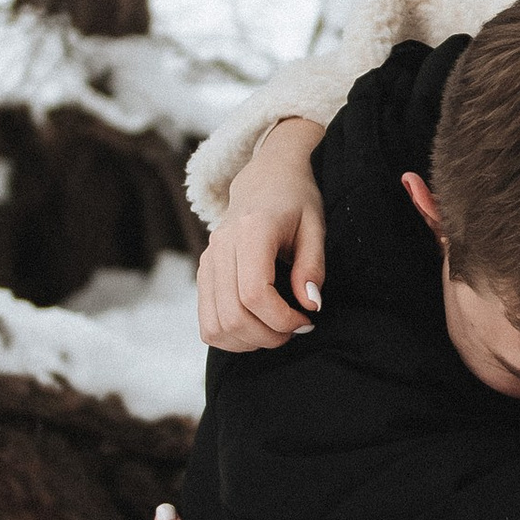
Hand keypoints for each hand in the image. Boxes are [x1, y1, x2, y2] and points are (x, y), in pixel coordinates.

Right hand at [197, 117, 325, 348]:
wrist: (265, 178)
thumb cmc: (296, 201)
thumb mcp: (315, 227)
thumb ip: (312, 267)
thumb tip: (309, 306)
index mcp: (251, 231)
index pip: (254, 294)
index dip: (282, 319)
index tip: (306, 320)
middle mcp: (221, 246)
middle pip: (233, 315)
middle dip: (269, 336)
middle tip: (296, 330)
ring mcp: (207, 260)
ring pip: (216, 326)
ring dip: (249, 342)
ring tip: (276, 330)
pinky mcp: (203, 273)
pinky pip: (207, 322)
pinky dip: (231, 337)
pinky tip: (257, 328)